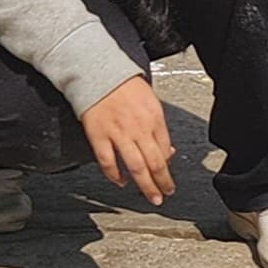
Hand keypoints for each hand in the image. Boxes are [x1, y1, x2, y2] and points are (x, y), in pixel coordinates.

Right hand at [77, 74, 174, 203]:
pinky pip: (108, 161)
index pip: (165, 149)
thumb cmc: (124, 85)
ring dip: (146, 185)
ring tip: (151, 196)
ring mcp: (118, 133)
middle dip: (163, 182)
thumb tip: (167, 150)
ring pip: (136, 166)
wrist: (98, 71)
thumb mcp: (151, 102)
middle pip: (155, 163)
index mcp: (154, 118)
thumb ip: (159, 127)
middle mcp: (139, 128)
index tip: (168, 177)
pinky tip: (121, 182)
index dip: (169, 167)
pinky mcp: (98, 135)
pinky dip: (115, 175)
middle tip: (165, 194)